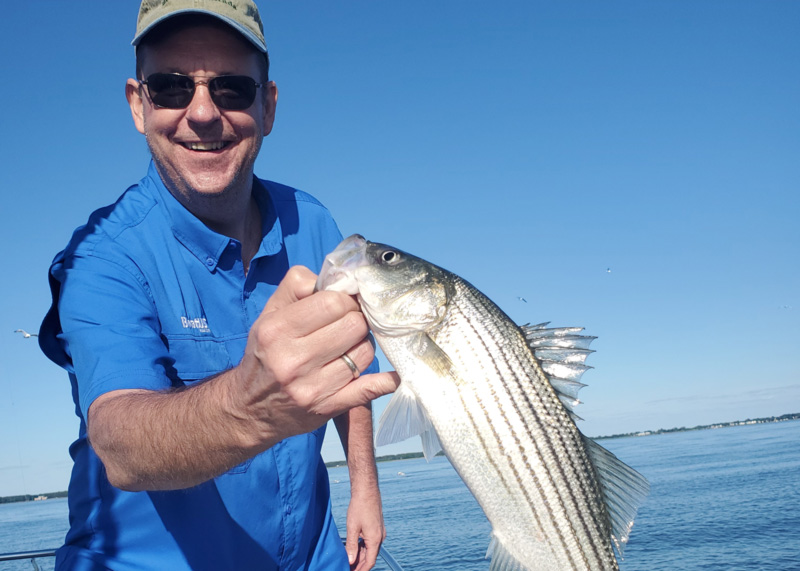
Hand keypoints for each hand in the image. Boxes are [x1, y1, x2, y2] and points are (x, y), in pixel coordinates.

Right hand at [233, 266, 399, 445]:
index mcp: (276, 330)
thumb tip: (333, 277)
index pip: (333, 303)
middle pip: (354, 326)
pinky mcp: (327, 408)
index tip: (343, 306)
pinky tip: (396, 375)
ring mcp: (311, 387)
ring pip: (364, 353)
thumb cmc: (265, 354)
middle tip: (347, 327)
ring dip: (362, 347)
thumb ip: (296, 286)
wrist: (250, 409)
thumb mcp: (268, 314)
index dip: (345, 301)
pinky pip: (368, 389)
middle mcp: (292, 359)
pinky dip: (386, 381)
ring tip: (348, 348)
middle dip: (356, 321)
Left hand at [345, 485, 385, 570]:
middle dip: (360, 564)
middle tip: (348, 568)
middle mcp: (380, 537)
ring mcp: (379, 531)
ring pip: (370, 549)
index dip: (361, 570)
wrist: (367, 490)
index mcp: (375, 539)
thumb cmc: (359, 506)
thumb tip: (351, 561)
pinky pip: (371, 541)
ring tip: (349, 560)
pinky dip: (363, 547)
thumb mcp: (352, 527)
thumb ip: (352, 546)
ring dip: (361, 556)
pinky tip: (354, 548)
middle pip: (370, 556)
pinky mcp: (377, 526)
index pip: (369, 562)